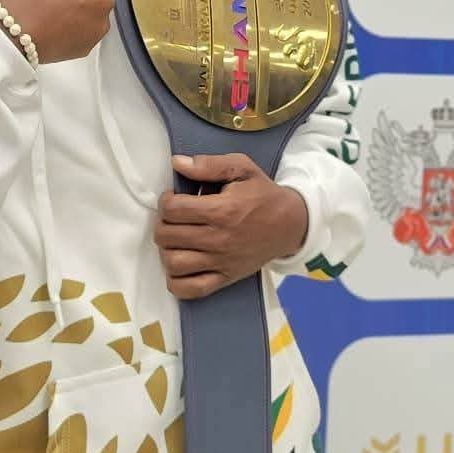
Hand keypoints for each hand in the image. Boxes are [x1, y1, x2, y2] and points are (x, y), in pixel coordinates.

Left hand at [154, 153, 308, 298]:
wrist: (291, 224)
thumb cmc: (263, 195)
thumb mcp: (241, 168)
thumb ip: (208, 164)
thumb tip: (177, 163)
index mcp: (222, 210)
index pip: (173, 210)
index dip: (165, 201)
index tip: (172, 198)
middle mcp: (219, 239)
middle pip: (167, 236)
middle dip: (163, 223)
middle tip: (173, 217)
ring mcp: (221, 262)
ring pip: (174, 263)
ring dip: (166, 250)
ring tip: (176, 238)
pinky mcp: (225, 278)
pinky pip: (190, 289)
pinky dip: (177, 280)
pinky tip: (180, 264)